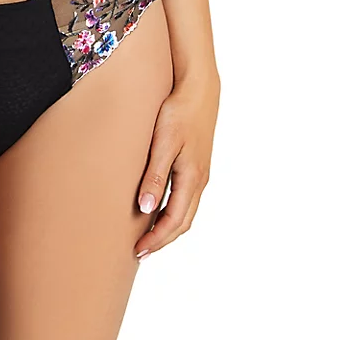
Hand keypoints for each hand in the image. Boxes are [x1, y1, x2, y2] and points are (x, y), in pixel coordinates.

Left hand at [134, 75, 218, 258]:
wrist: (198, 89)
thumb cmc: (178, 113)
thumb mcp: (163, 143)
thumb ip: (154, 175)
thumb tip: (146, 209)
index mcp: (192, 178)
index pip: (174, 221)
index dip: (157, 239)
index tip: (138, 250)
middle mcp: (199, 180)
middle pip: (182, 221)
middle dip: (162, 239)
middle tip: (139, 251)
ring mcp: (200, 172)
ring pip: (185, 210)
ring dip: (168, 227)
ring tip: (147, 235)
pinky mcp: (196, 163)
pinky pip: (185, 197)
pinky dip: (172, 210)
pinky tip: (157, 207)